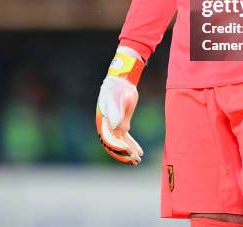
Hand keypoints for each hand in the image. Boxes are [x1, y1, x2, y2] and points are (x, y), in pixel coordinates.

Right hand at [96, 46, 144, 164]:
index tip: (128, 150)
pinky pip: (127, 138)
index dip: (117, 147)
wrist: (121, 82)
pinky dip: (133, 145)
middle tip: (134, 159)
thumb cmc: (117, 89)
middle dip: (124, 154)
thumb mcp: (116, 99)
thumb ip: (116, 113)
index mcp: (103, 121)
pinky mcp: (123, 124)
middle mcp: (108, 126)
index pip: (108, 139)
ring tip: (138, 160)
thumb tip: (118, 128)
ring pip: (121, 144)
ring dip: (129, 153)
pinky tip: (140, 152)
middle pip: (114, 145)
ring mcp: (115, 126)